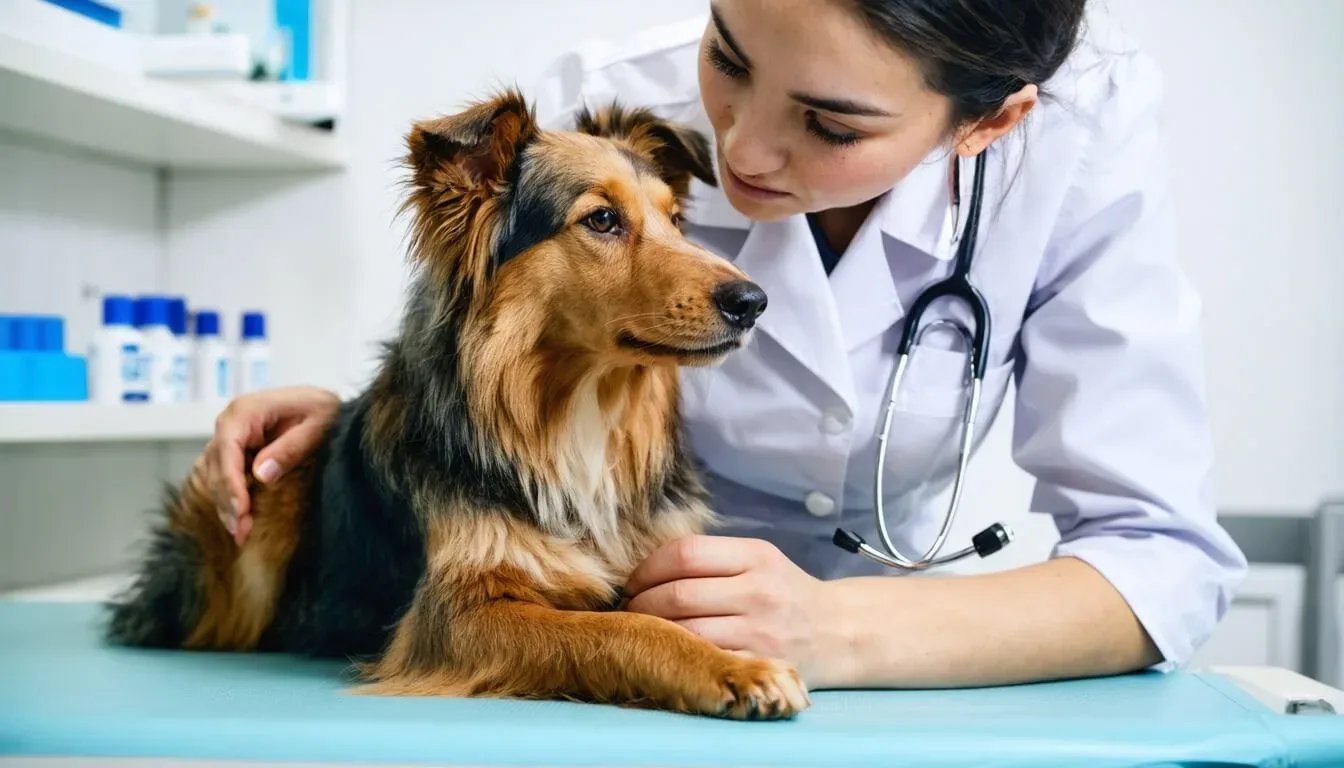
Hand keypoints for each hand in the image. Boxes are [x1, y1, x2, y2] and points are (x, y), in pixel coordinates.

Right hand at [205, 386, 339, 544]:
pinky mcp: (235, 452)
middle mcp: (230, 423)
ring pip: (214, 475)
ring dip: (226, 505)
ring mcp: (230, 438)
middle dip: (227, 501)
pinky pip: (224, 477)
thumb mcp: (318, 425)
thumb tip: (262, 474)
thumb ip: (292, 447)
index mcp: (246, 410)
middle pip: (216, 466)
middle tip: (242, 532)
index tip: (240, 510)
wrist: (325, 405)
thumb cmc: (323, 411)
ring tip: (241, 533)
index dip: (230, 482)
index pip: (227, 448)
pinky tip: (241, 520)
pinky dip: (230, 499)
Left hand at [623, 536, 841, 687]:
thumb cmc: (786, 593)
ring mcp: (761, 632)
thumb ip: (712, 559)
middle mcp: (760, 591)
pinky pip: (705, 661)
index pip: (685, 553)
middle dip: (641, 604)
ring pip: (686, 632)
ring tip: (642, 632)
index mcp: (757, 556)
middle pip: (678, 595)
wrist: (839, 632)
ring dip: (653, 634)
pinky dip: (679, 657)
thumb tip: (644, 569)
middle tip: (629, 611)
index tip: (633, 582)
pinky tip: (670, 654)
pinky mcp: (760, 666)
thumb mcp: (759, 560)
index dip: (647, 568)